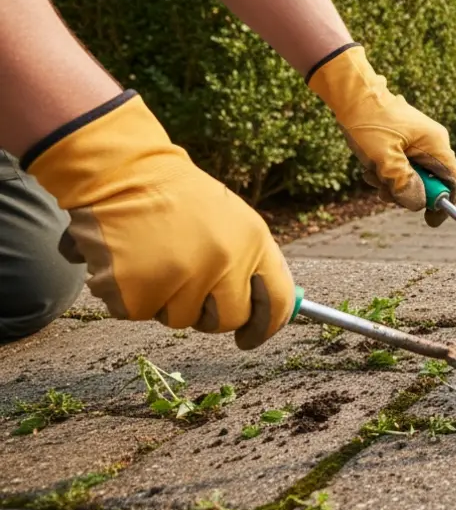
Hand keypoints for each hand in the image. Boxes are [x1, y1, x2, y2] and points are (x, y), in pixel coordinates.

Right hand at [27, 93, 293, 349]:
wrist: (123, 172)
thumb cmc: (178, 196)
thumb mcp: (232, 218)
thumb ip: (250, 261)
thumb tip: (267, 310)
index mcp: (254, 242)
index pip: (277, 300)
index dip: (266, 327)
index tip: (249, 338)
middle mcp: (223, 263)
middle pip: (226, 319)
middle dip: (208, 313)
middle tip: (187, 287)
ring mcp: (181, 278)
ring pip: (179, 319)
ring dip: (166, 299)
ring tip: (155, 258)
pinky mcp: (138, 291)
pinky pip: (138, 313)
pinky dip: (130, 295)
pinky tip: (129, 261)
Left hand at [308, 45, 455, 225]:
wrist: (351, 93)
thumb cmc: (367, 121)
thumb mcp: (382, 157)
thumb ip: (401, 182)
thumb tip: (418, 204)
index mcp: (435, 143)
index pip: (453, 179)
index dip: (445, 203)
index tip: (430, 221)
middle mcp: (432, 142)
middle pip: (431, 182)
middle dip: (407, 192)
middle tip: (383, 192)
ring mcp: (419, 142)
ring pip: (414, 177)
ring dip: (392, 183)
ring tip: (371, 174)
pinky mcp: (406, 143)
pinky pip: (403, 168)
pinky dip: (387, 173)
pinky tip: (370, 166)